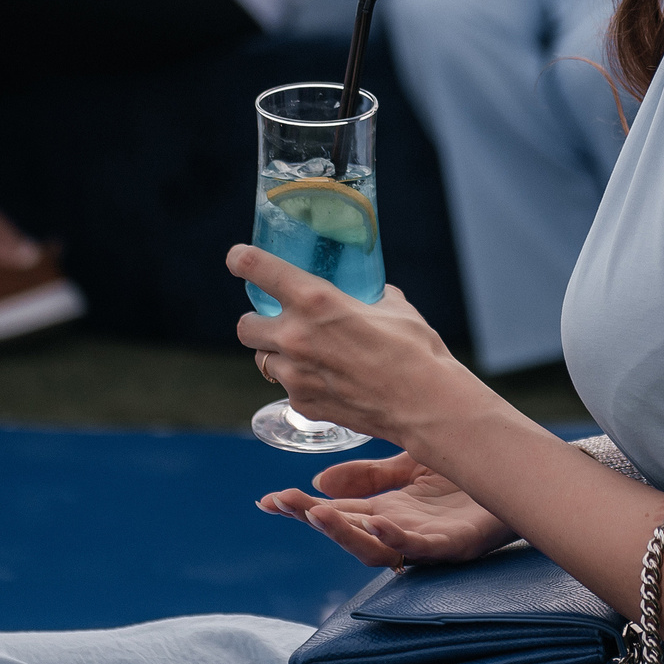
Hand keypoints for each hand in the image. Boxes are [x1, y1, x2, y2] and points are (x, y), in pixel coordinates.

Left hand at [232, 244, 475, 449]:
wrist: (425, 403)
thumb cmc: (415, 349)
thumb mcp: (392, 305)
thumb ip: (365, 296)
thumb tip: (363, 294)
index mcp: (315, 300)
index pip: (259, 269)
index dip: (242, 260)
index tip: (237, 259)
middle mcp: (296, 336)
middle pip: (244, 326)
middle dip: (256, 321)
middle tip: (275, 321)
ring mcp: (296, 375)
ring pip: (262, 360)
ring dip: (276, 354)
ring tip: (305, 354)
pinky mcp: (303, 404)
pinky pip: (288, 387)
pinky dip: (300, 382)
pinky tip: (327, 380)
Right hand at [258, 453, 516, 569]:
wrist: (519, 476)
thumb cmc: (465, 475)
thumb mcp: (409, 464)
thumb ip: (368, 476)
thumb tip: (320, 481)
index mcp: (385, 510)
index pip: (335, 512)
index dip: (301, 508)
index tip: (268, 501)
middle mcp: (399, 530)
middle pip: (347, 534)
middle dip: (313, 520)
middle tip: (285, 503)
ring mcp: (426, 541)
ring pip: (377, 550)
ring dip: (346, 534)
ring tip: (319, 513)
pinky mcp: (456, 545)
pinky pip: (423, 551)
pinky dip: (399, 541)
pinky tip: (380, 524)